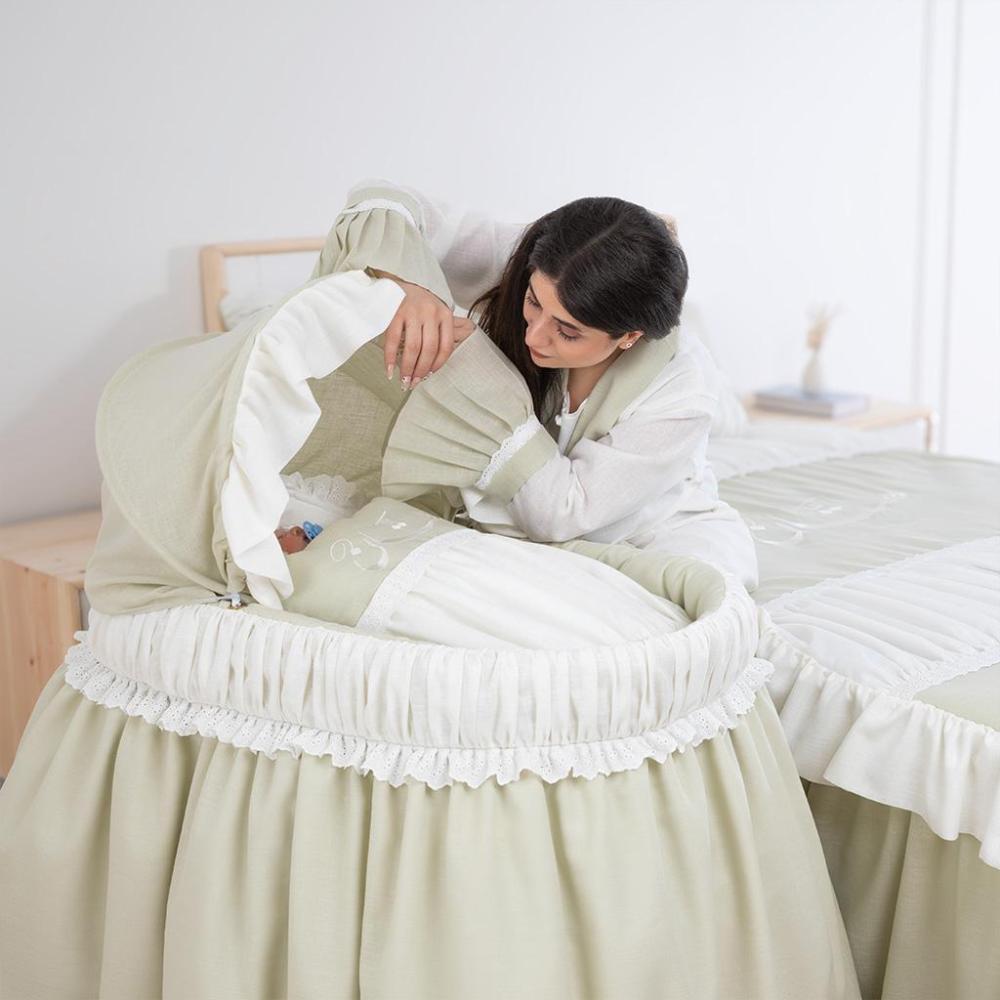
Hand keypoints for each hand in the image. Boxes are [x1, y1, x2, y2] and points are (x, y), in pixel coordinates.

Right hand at [375, 273, 473, 388]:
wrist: (397, 283)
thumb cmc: (419, 304)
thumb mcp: (435, 313)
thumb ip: (440, 333)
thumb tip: (436, 366)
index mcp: (445, 314)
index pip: (446, 346)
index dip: (437, 365)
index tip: (428, 376)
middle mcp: (431, 312)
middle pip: (429, 349)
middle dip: (421, 370)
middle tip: (413, 383)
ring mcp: (412, 311)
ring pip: (413, 347)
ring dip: (407, 368)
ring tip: (403, 380)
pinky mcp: (395, 312)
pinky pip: (393, 341)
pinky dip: (391, 358)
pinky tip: (389, 370)